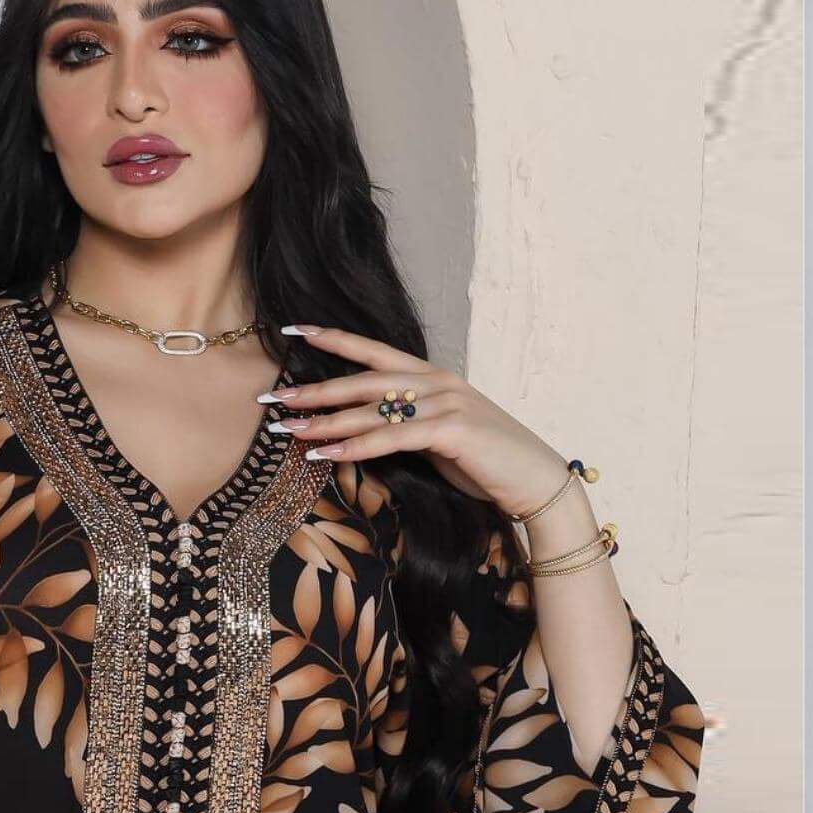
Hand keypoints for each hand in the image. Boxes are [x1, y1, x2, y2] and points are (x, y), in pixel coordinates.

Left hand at [266, 326, 571, 516]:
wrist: (538, 482)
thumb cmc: (491, 464)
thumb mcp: (444, 439)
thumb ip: (410, 426)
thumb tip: (368, 431)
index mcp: (435, 377)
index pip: (375, 351)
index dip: (334, 338)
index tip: (294, 330)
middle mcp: (438, 382)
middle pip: (363, 380)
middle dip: (315, 389)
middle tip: (274, 396)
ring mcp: (447, 403)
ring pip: (373, 409)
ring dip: (325, 420)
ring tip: (289, 430)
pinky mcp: (452, 431)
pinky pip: (393, 436)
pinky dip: (357, 445)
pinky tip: (326, 453)